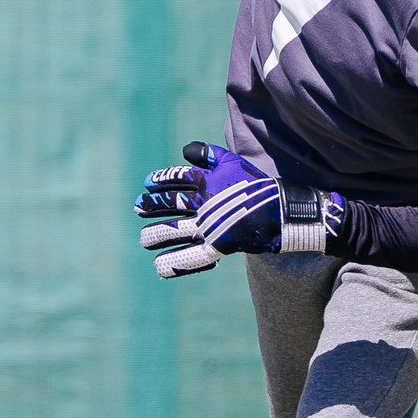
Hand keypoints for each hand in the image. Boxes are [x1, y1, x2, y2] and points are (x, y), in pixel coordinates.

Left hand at [132, 141, 283, 277]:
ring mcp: (210, 225)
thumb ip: (209, 154)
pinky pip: (192, 257)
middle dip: (151, 206)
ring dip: (156, 235)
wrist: (280, 210)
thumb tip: (186, 149)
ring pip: (174, 230)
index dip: (159, 180)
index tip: (147, 183)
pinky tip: (160, 267)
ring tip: (144, 239)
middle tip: (138, 208)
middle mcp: (205, 203)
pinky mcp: (219, 245)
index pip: (176, 179)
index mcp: (207, 182)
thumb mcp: (233, 162)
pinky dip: (176, 263)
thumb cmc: (254, 185)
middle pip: (170, 204)